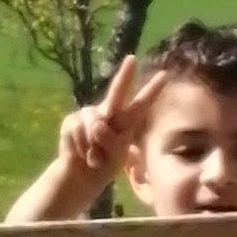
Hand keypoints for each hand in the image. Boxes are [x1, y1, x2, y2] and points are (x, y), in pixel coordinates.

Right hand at [58, 56, 166, 180]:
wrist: (80, 176)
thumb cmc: (104, 165)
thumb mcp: (115, 156)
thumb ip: (112, 141)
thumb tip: (98, 125)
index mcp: (126, 121)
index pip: (141, 104)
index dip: (152, 90)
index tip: (165, 74)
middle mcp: (108, 112)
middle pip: (117, 91)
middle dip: (125, 75)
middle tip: (132, 60)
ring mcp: (88, 114)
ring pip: (94, 124)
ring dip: (95, 146)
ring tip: (94, 158)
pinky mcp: (71, 121)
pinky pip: (79, 132)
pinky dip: (82, 148)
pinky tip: (82, 154)